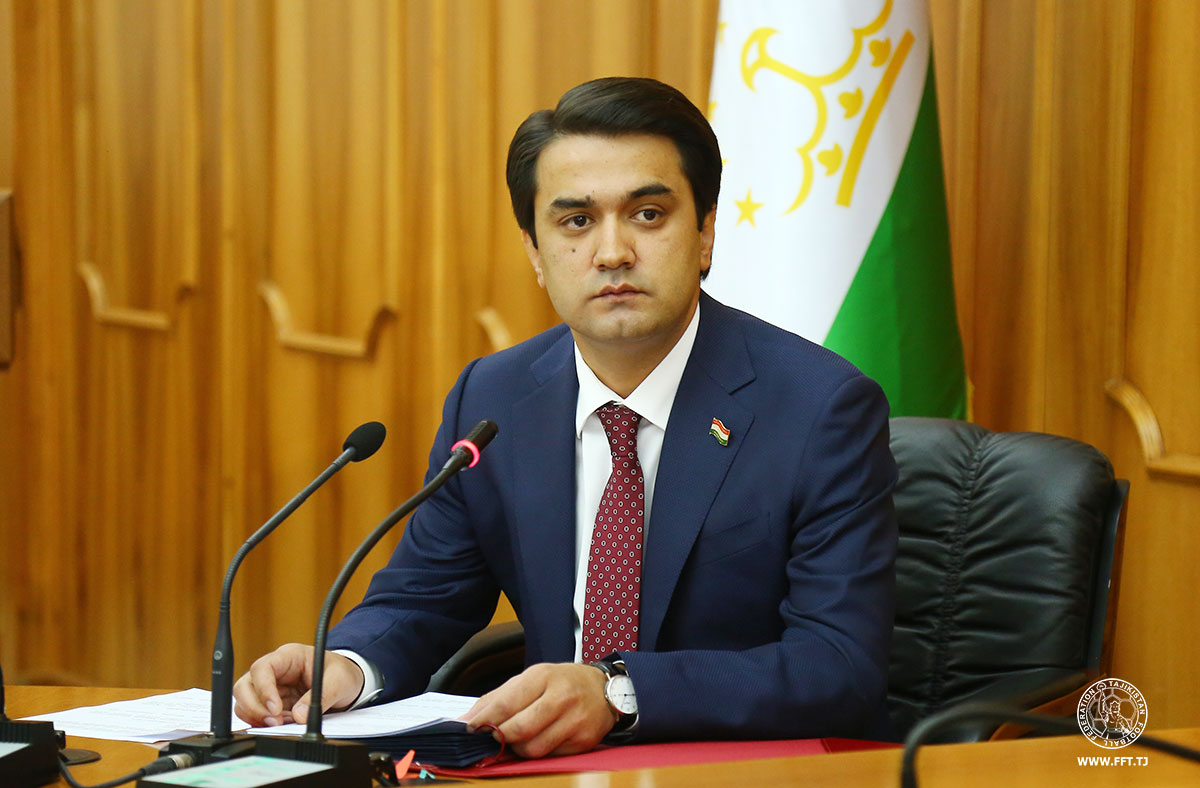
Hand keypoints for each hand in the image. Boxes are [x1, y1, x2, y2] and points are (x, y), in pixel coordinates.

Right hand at [232, 643, 364, 726]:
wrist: (347, 682)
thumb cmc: (341, 673)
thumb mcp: (339, 681)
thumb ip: (322, 696)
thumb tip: (299, 716)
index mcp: (289, 656)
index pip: (262, 668)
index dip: (264, 689)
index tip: (275, 710)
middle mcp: (274, 670)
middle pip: (245, 686)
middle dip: (254, 707)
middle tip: (275, 722)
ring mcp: (270, 687)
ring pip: (244, 701)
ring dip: (257, 717)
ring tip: (282, 724)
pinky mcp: (271, 703)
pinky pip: (255, 714)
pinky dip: (263, 723)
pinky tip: (282, 725)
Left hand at [462, 662, 615, 758]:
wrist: (605, 690)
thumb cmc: (563, 682)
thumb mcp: (532, 678)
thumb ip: (499, 697)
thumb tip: (467, 719)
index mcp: (543, 676)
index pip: (507, 703)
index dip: (484, 720)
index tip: (468, 729)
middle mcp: (561, 697)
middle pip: (519, 730)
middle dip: (500, 737)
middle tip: (494, 737)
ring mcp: (575, 721)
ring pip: (533, 749)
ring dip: (518, 748)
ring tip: (518, 738)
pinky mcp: (584, 741)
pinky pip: (550, 756)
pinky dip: (539, 752)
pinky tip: (540, 739)